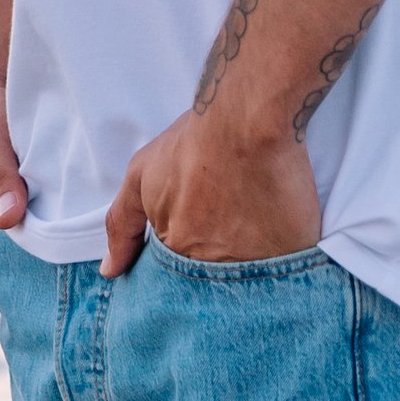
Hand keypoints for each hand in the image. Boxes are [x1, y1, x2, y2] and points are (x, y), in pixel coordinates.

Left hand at [102, 105, 321, 275]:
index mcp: (177, 249)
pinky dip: (284, 264)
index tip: (200, 241)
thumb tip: (110, 272)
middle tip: (228, 232)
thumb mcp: (142, 173)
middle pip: (214, 283)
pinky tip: (281, 236)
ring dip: (251, 269)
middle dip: (218, 268)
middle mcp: (211, 263)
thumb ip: (122, 225)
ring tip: (255, 231)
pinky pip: (286, 271)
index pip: (178, 279)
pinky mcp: (289, 252)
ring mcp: (252, 262)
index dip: (188, 264)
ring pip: (249, 282)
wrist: (246, 117)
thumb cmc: (193, 141)